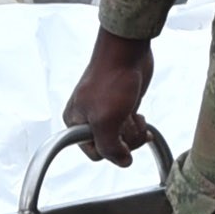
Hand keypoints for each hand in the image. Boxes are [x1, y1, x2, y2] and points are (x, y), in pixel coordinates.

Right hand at [64, 32, 157, 165]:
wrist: (126, 51)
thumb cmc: (111, 79)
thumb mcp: (106, 120)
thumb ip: (110, 148)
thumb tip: (123, 162)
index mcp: (75, 123)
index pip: (95, 153)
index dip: (111, 150)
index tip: (121, 140)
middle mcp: (88, 119)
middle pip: (111, 147)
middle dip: (126, 139)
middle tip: (129, 124)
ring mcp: (105, 112)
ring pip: (123, 138)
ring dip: (133, 132)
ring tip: (135, 116)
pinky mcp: (120, 107)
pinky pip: (130, 128)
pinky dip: (138, 125)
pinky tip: (138, 114)